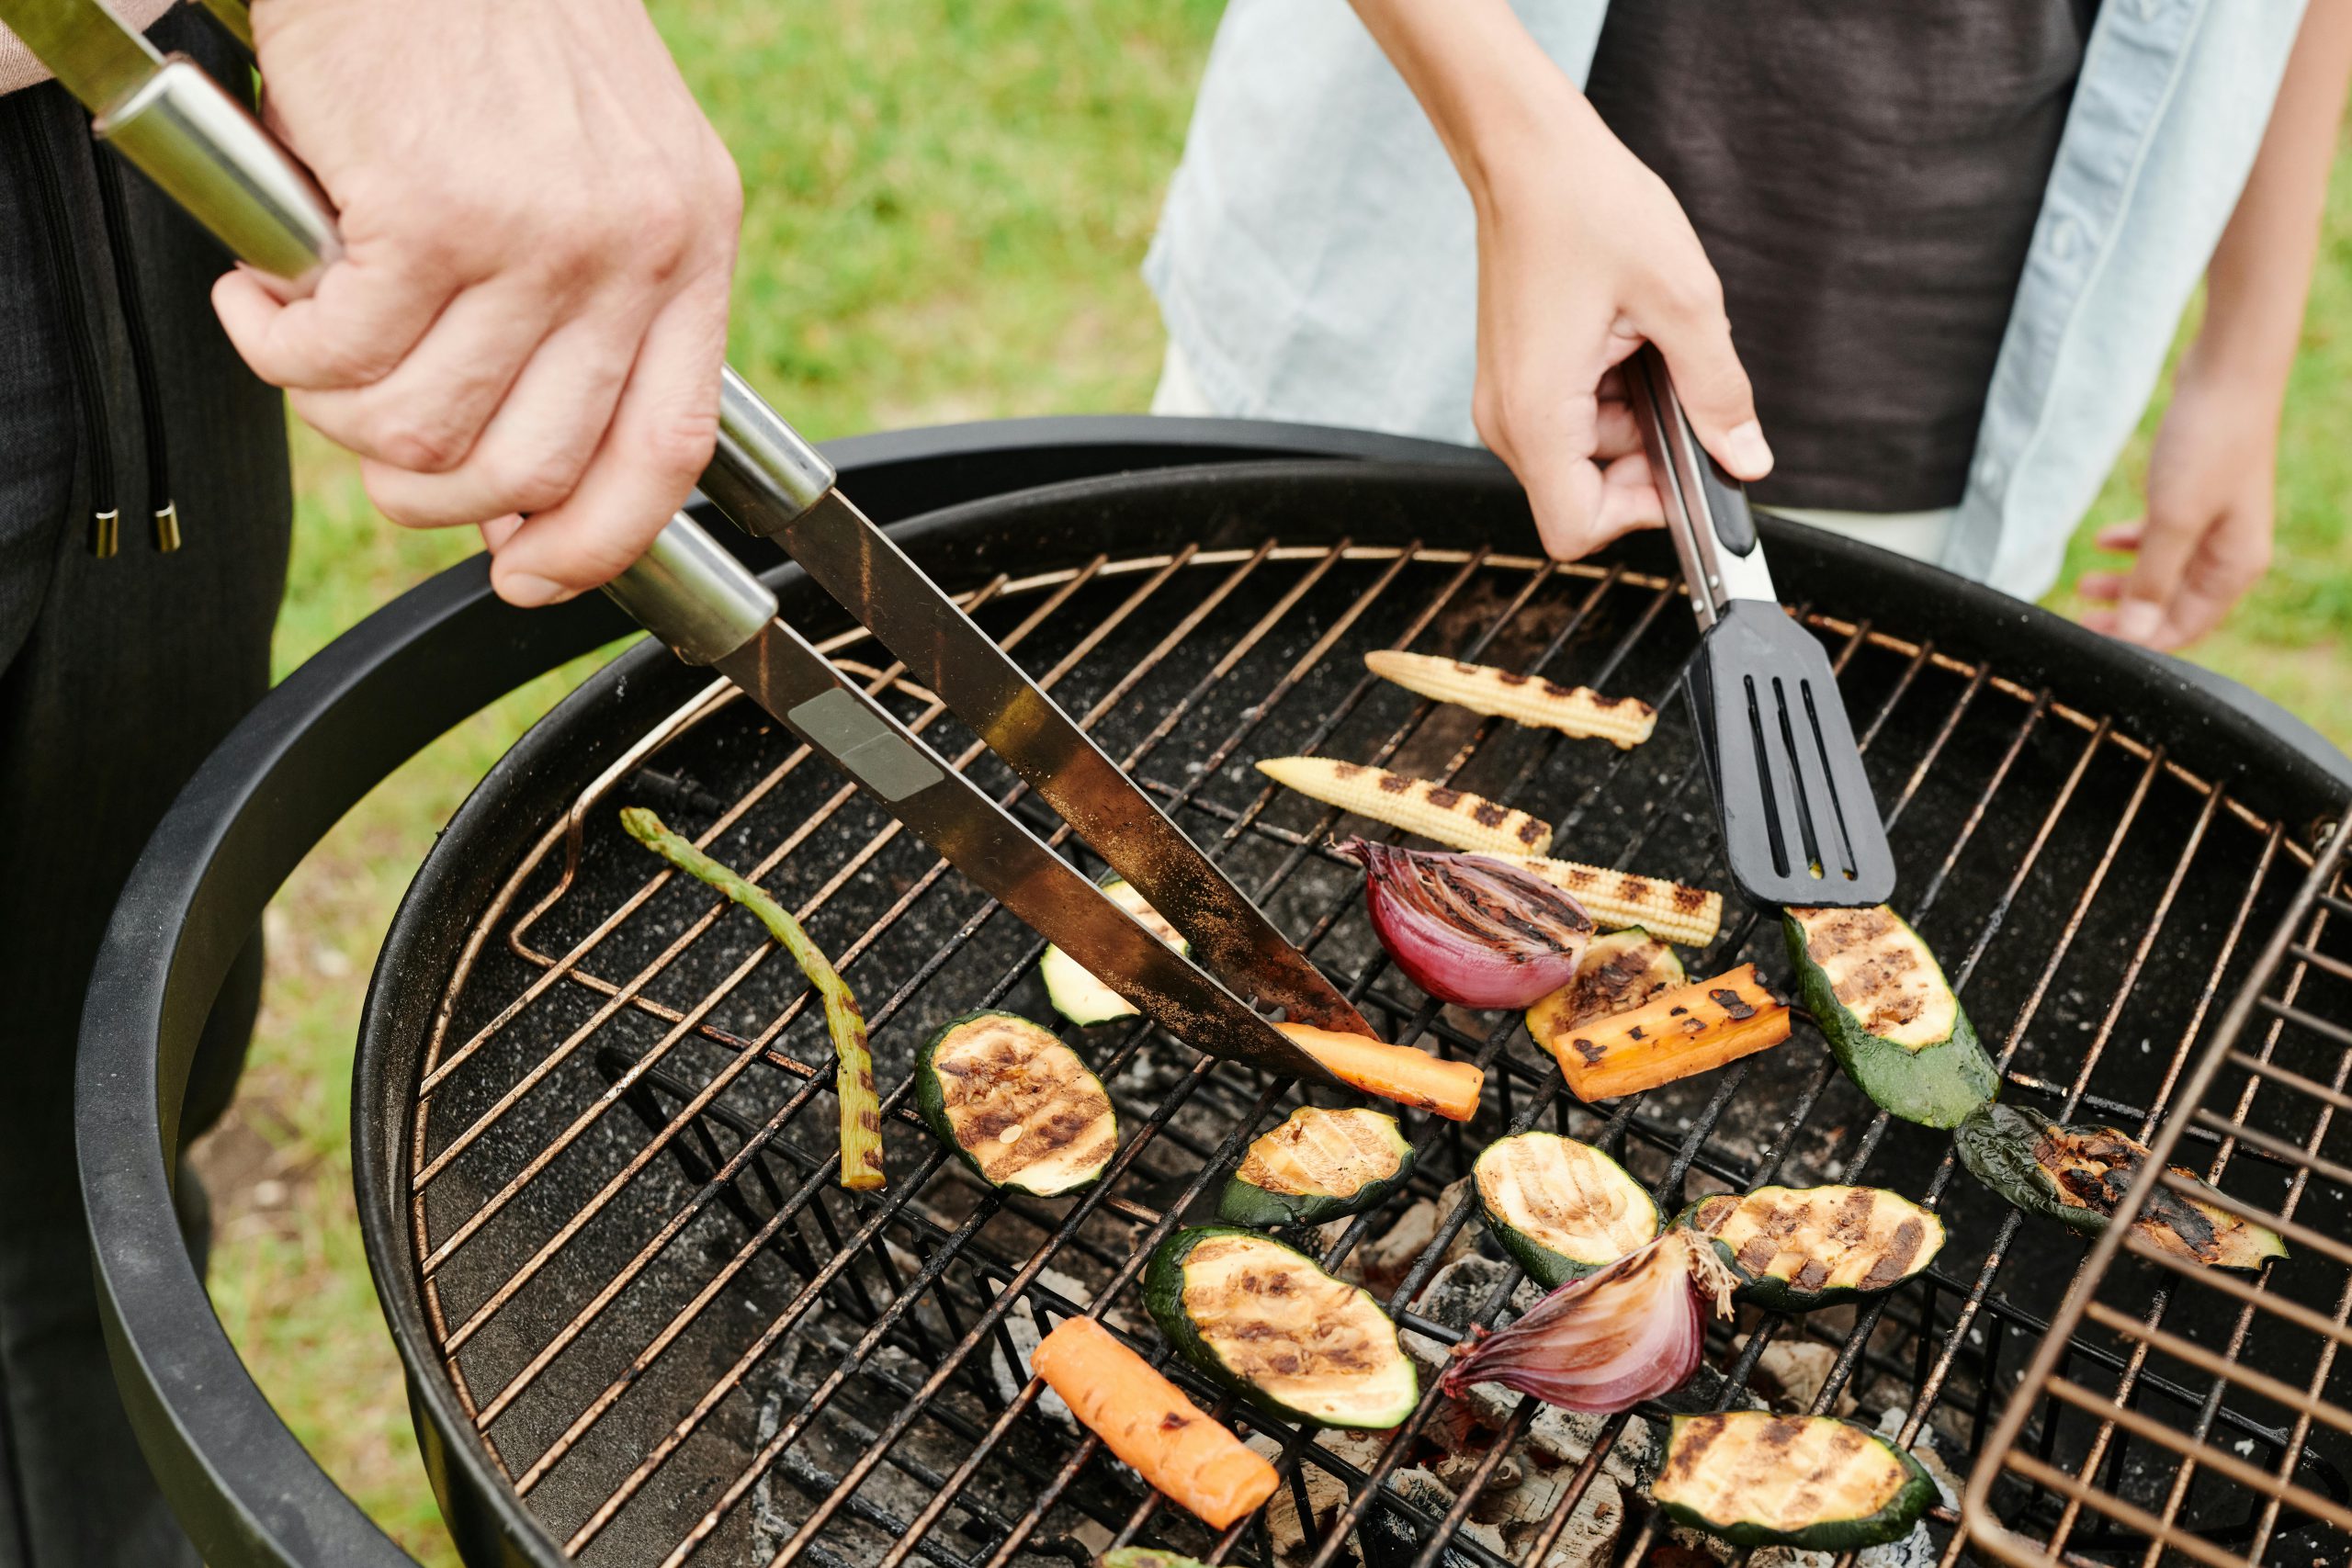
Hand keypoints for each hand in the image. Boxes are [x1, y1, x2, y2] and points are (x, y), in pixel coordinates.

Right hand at [213, 0, 741, 605]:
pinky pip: (337, 355)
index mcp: (687, 243)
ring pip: (421, 429)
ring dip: (333, 409)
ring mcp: (538, 235)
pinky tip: (262, 286)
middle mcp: (631, 248)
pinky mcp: (430, 211)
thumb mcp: (595, 167)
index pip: (667, 451)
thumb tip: (524, 483)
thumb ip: (583, 311)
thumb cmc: (488, 25)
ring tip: (306, 333)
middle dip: (422, 486)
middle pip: (527, 468)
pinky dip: (273, 340)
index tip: (528, 577)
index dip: (594, 543)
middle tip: (363, 425)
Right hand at [1466, 89, 1771, 561]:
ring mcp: (1506, 400)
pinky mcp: (1514, 379)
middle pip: (1582, 498)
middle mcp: (1508, 419)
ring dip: (1631, 422)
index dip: (1640, 515)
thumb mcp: (1682, 300)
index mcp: (1539, 413)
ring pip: (1581, 460)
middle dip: (1644, 461)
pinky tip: (1625, 341)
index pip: (1576, 529)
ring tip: (1650, 346)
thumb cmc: (1587, 207)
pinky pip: (1569, 422)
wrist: (1526, 154)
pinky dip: (1609, 399)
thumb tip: (1746, 459)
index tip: (1685, 468)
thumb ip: (1718, 392)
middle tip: (1681, 392)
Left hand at [2075, 362, 2278, 652]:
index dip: (2140, 640)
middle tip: (2080, 617)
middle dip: (2127, 614)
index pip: (2185, 627)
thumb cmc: (2209, 445)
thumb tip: (2137, 633)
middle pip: (2172, 603)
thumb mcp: (2173, 521)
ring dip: (2125, 581)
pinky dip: (2132, 543)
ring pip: (2163, 570)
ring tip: (2081, 583)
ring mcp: (2214, 524)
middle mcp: (2230, 551)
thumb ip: (2153, 580)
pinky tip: (2102, 542)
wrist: (2227, 375)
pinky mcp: (2195, 497)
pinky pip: (2161, 536)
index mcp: (2235, 567)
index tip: (2093, 639)